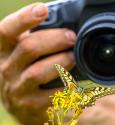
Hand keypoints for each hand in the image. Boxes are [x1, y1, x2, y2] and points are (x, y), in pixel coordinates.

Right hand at [0, 3, 75, 124]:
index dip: (24, 18)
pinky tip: (74, 81)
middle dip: (55, 39)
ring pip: (40, 71)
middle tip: (71, 37)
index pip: (7, 30)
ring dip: (62, 61)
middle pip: (29, 47)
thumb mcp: (21, 54)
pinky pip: (52, 93)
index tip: (42, 9)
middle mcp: (7, 69)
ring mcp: (17, 88)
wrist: (21, 104)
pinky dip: (66, 85)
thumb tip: (60, 22)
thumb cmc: (25, 71)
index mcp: (4, 51)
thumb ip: (35, 39)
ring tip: (74, 57)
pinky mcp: (30, 104)